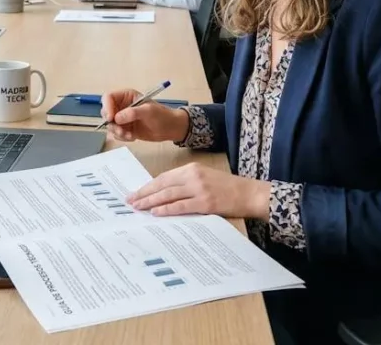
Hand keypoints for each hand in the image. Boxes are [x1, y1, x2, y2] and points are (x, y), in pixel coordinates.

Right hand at [101, 89, 189, 141]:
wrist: (170, 129)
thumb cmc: (162, 115)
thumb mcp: (148, 111)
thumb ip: (132, 113)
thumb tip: (117, 118)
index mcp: (126, 96)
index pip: (108, 97)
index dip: (107, 107)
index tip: (111, 118)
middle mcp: (122, 106)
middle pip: (106, 112)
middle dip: (111, 123)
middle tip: (120, 131)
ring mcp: (123, 118)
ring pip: (110, 125)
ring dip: (117, 132)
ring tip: (129, 135)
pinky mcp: (125, 128)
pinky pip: (116, 133)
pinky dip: (121, 137)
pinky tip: (132, 137)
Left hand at [128, 163, 271, 219]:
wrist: (249, 193)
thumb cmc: (228, 188)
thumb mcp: (205, 177)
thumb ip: (186, 182)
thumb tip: (164, 194)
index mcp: (192, 168)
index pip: (164, 177)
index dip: (148, 186)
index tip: (136, 192)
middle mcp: (193, 176)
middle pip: (162, 185)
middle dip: (144, 193)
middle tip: (130, 201)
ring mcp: (199, 189)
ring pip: (168, 194)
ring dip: (151, 201)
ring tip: (138, 207)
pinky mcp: (205, 202)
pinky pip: (181, 206)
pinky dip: (167, 209)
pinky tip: (156, 213)